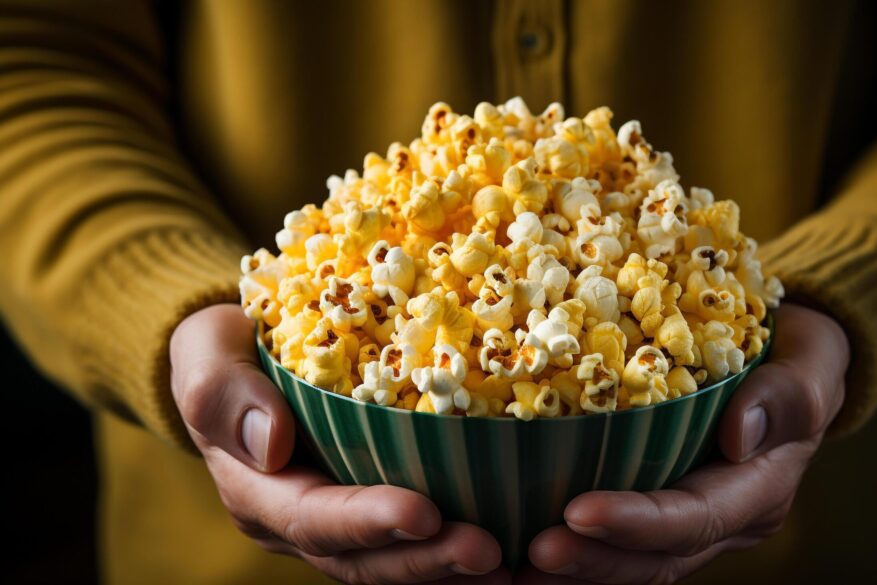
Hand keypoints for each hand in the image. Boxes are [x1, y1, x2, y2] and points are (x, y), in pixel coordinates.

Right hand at [170, 304, 505, 583]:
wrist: (237, 364)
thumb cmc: (226, 350)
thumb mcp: (206, 353)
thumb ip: (222, 391)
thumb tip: (271, 443)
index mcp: (257, 490)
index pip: (314, 517)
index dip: (369, 521)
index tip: (425, 513)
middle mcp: (296, 523)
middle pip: (362, 559)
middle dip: (424, 560)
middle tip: (489, 552)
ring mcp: (333, 526)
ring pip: (391, 562)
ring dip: (447, 570)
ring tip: (508, 565)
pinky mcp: (368, 512)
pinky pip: (410, 545)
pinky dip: (450, 555)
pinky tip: (508, 550)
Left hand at [525, 303, 849, 583]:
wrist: (796, 365)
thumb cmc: (802, 356)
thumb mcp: (812, 362)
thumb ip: (788, 395)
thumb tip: (739, 432)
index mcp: (758, 491)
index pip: (692, 518)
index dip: (635, 522)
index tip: (576, 511)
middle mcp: (724, 519)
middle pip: (654, 558)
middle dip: (591, 560)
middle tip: (529, 553)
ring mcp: (692, 519)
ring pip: (631, 563)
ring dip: (575, 570)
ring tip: (512, 569)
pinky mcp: (662, 504)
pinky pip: (618, 542)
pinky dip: (576, 549)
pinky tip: (521, 545)